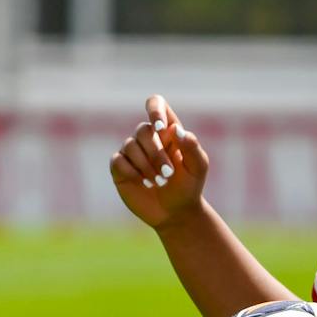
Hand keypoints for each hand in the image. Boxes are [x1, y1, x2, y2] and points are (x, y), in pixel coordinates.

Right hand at [109, 94, 210, 228]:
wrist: (176, 212)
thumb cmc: (189, 186)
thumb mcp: (198, 167)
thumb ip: (191, 146)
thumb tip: (175, 129)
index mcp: (168, 130)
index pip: (156, 104)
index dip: (154, 109)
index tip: (160, 127)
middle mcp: (148, 137)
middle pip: (143, 130)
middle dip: (156, 153)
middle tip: (169, 174)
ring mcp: (132, 151)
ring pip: (130, 146)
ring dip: (146, 165)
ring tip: (159, 182)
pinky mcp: (120, 168)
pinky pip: (118, 161)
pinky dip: (132, 172)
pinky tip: (144, 183)